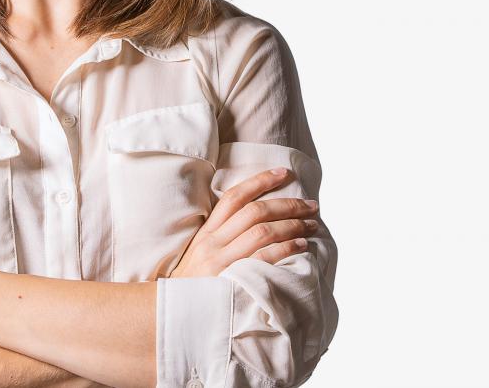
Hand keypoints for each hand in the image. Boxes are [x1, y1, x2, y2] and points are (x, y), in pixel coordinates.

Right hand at [169, 167, 318, 277]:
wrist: (176, 315)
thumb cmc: (195, 285)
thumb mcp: (202, 254)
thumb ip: (223, 236)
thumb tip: (258, 218)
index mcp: (207, 232)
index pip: (234, 197)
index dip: (260, 181)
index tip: (283, 173)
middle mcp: (213, 243)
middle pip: (255, 212)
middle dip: (287, 205)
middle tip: (311, 205)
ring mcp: (221, 261)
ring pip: (262, 231)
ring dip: (292, 225)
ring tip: (312, 225)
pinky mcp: (231, 281)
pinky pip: (264, 258)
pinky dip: (286, 248)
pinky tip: (302, 245)